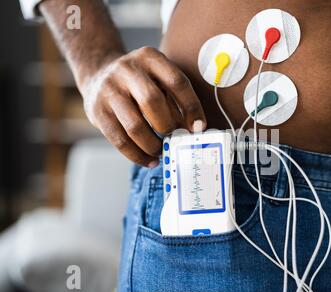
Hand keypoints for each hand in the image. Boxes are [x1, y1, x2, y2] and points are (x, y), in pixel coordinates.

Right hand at [81, 47, 205, 166]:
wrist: (98, 75)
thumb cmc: (139, 83)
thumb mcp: (158, 79)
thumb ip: (175, 100)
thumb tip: (194, 130)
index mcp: (150, 58)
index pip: (177, 82)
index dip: (192, 107)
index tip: (199, 127)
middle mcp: (127, 70)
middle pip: (153, 102)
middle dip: (168, 126)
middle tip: (175, 139)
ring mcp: (109, 90)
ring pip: (135, 126)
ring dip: (153, 145)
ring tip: (161, 152)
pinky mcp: (97, 111)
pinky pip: (119, 140)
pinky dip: (137, 155)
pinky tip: (149, 160)